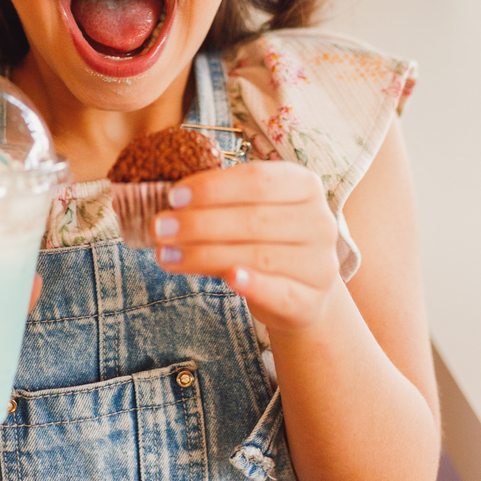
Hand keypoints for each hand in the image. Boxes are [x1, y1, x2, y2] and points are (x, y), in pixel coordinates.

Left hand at [152, 160, 340, 334]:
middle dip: (199, 223)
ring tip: (166, 255)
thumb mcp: (250, 212)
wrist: (302, 292)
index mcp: (305, 185)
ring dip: (205, 255)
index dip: (213, 187)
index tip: (173, 196)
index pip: (258, 179)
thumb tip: (163, 200)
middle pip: (254, 218)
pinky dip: (253, 284)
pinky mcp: (311, 301)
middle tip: (160, 228)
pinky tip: (228, 278)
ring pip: (258, 255)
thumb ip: (219, 203)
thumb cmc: (266, 241)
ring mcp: (320, 263)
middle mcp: (319, 221)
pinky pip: (280, 292)